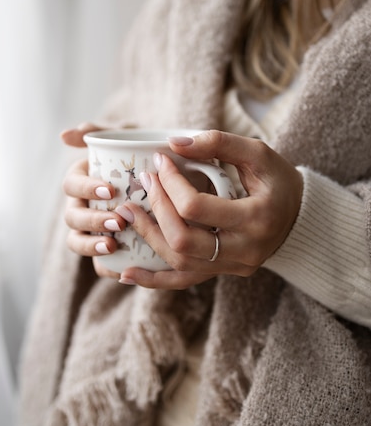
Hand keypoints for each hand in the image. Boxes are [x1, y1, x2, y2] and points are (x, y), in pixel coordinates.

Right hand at [61, 123, 126, 277]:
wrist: (166, 178)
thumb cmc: (140, 154)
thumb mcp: (124, 137)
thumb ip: (99, 131)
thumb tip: (66, 134)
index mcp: (81, 180)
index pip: (72, 185)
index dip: (86, 189)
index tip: (110, 190)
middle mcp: (80, 206)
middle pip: (73, 217)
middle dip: (92, 220)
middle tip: (119, 220)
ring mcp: (90, 229)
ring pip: (78, 242)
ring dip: (91, 245)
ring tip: (113, 246)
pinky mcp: (105, 249)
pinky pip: (98, 264)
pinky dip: (105, 269)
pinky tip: (121, 271)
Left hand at [116, 130, 302, 288]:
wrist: (299, 217)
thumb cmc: (278, 181)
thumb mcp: (258, 154)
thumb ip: (219, 143)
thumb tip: (174, 143)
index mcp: (256, 217)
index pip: (197, 207)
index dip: (171, 183)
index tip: (160, 161)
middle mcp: (245, 250)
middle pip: (183, 240)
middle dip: (156, 208)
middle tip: (143, 182)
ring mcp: (233, 267)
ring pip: (180, 263)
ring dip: (148, 237)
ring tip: (126, 213)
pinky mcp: (223, 273)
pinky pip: (183, 282)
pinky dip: (153, 279)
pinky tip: (125, 273)